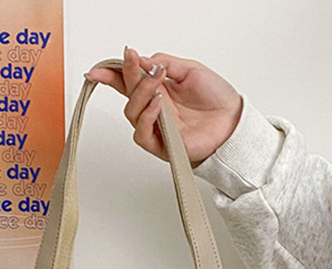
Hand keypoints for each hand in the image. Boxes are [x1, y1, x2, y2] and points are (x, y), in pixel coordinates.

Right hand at [84, 46, 242, 166]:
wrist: (233, 122)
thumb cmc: (217, 99)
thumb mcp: (190, 69)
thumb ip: (164, 63)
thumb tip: (142, 60)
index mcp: (159, 90)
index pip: (128, 82)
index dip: (111, 75)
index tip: (98, 68)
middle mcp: (155, 109)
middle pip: (127, 94)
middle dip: (127, 75)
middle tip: (134, 60)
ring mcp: (157, 127)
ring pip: (132, 113)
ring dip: (140, 94)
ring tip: (157, 84)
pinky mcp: (162, 145)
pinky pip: (142, 134)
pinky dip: (147, 117)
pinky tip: (158, 105)